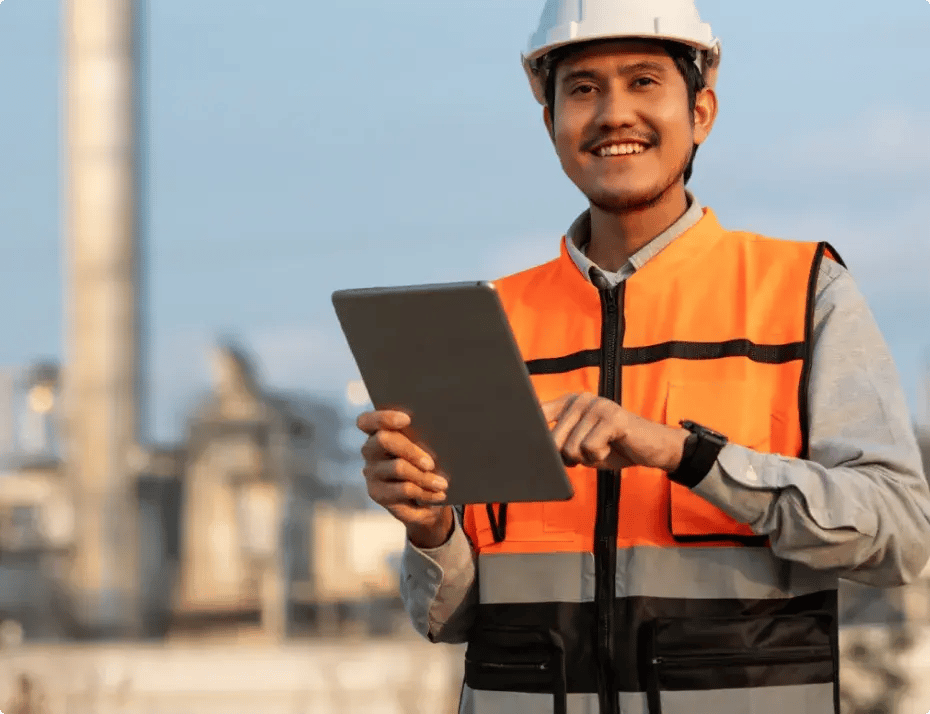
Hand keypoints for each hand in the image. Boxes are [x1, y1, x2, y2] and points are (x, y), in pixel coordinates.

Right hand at [357, 409, 452, 548]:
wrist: (424, 496)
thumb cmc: (426, 460)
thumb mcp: (426, 446)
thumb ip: (425, 437)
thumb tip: (440, 436)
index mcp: (378, 430)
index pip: (367, 420)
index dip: (385, 417)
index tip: (407, 419)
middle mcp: (370, 449)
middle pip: (383, 440)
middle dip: (410, 450)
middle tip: (431, 463)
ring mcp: (371, 472)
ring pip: (398, 468)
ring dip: (424, 476)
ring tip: (443, 484)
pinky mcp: (377, 493)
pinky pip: (404, 490)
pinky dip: (425, 492)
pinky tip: (439, 494)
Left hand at [541, 393, 687, 471]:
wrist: (651, 448)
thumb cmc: (612, 447)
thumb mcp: (580, 443)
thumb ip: (558, 441)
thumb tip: (532, 447)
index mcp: (569, 402)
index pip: (537, 414)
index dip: (532, 433)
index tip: (521, 438)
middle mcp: (580, 399)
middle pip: (552, 441)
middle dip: (569, 457)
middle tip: (589, 450)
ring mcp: (597, 406)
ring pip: (571, 448)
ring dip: (587, 458)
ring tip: (603, 447)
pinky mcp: (612, 418)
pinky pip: (589, 448)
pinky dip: (599, 457)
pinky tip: (611, 446)